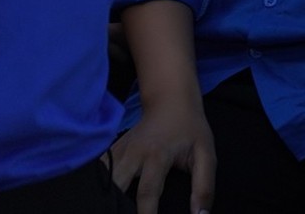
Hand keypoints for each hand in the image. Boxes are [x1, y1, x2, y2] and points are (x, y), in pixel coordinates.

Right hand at [108, 93, 214, 213]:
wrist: (170, 102)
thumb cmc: (190, 130)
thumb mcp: (206, 154)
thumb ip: (204, 185)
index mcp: (157, 155)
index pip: (147, 193)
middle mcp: (132, 154)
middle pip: (115, 189)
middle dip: (114, 208)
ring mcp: (117, 152)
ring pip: (102, 182)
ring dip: (104, 199)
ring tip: (108, 209)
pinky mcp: (109, 153)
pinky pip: (98, 175)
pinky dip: (98, 190)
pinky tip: (101, 202)